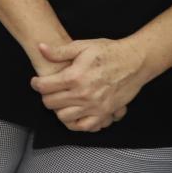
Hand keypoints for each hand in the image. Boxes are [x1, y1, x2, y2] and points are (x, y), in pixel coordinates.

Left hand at [32, 38, 148, 132]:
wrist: (135, 62)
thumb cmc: (109, 52)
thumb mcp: (82, 46)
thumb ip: (60, 51)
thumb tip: (40, 48)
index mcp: (74, 77)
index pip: (44, 87)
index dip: (36, 84)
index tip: (37, 82)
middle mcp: (83, 94)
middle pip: (51, 103)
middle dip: (46, 96)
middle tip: (49, 90)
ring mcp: (94, 106)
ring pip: (64, 117)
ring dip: (59, 109)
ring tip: (61, 101)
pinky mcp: (105, 113)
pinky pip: (85, 126)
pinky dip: (76, 122)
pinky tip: (75, 113)